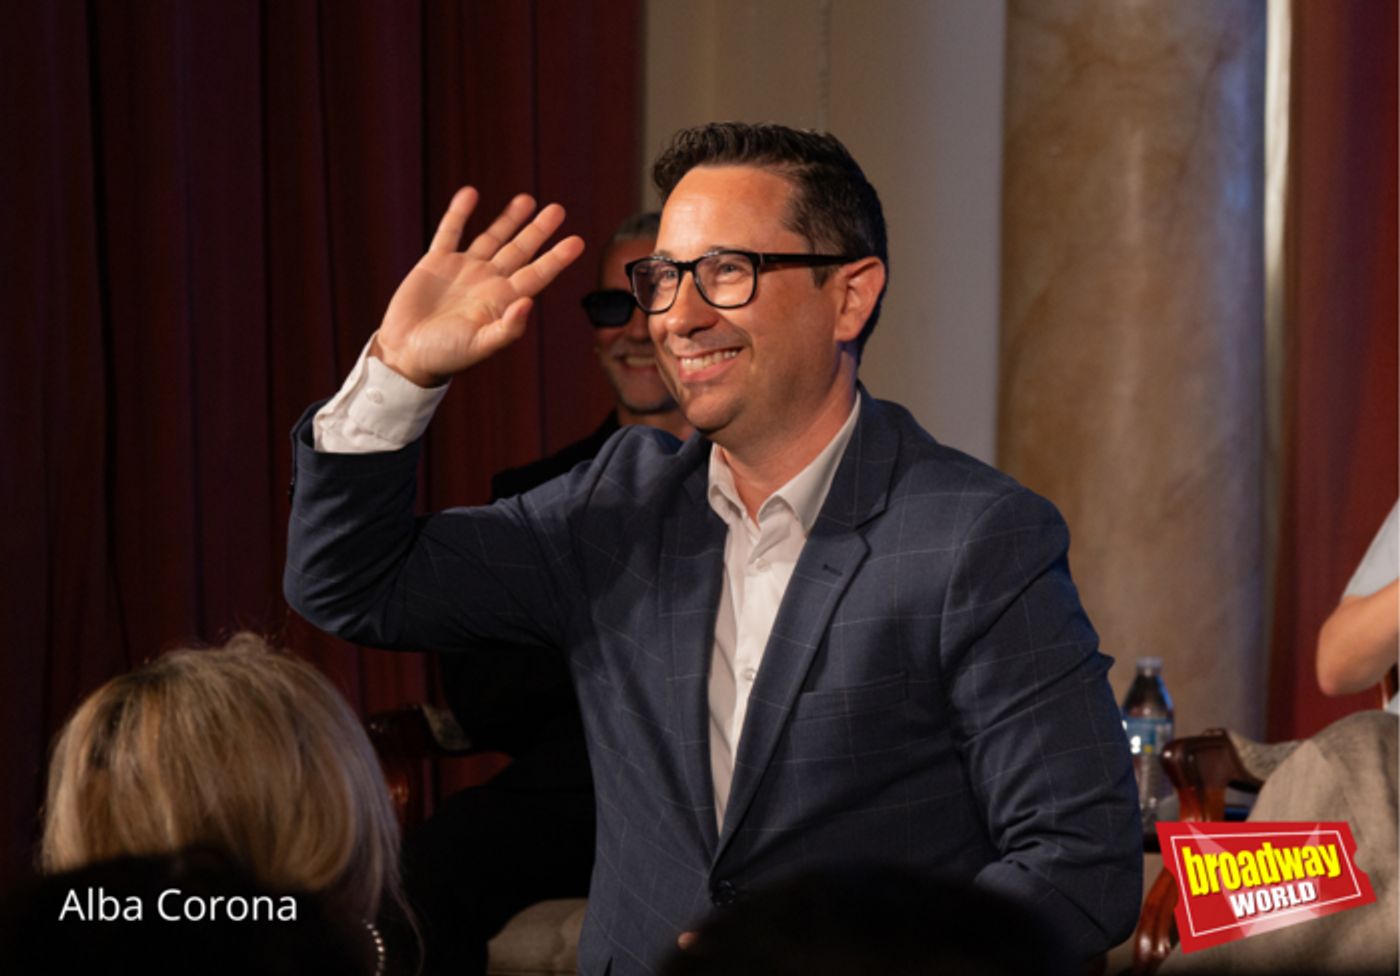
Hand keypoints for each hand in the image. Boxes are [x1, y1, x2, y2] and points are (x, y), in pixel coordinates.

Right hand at [373, 187, 584, 386]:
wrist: (407, 354)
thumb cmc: (446, 357)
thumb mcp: (480, 346)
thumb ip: (507, 328)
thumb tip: (528, 303)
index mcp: (502, 301)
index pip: (536, 274)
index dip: (557, 258)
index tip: (577, 241)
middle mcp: (487, 282)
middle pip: (520, 250)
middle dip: (538, 230)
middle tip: (558, 210)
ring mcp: (463, 270)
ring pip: (492, 238)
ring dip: (509, 219)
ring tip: (527, 200)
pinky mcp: (436, 263)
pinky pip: (450, 232)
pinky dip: (460, 213)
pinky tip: (471, 194)